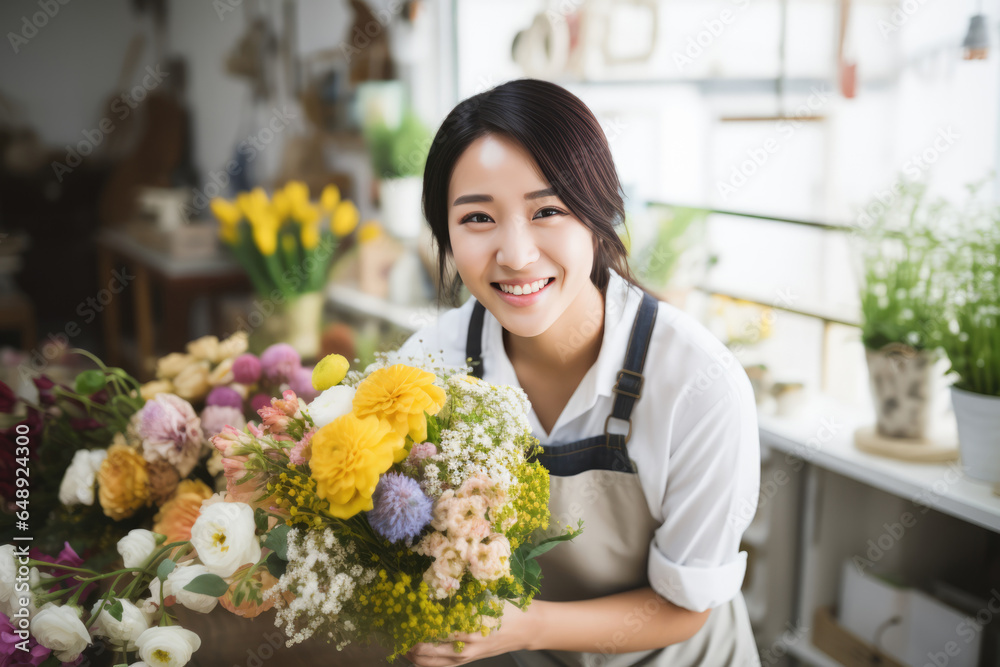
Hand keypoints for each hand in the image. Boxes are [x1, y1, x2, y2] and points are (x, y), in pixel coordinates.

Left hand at [405, 599, 540, 665]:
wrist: (526, 628)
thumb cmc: (507, 608)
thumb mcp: (486, 597)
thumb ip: (463, 594)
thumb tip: (436, 581)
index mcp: (468, 628)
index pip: (433, 629)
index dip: (415, 623)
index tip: (402, 614)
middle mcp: (464, 647)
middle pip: (426, 650)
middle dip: (408, 642)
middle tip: (396, 631)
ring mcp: (464, 657)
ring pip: (430, 663)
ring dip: (412, 655)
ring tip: (401, 644)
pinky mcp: (465, 662)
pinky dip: (424, 662)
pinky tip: (415, 654)